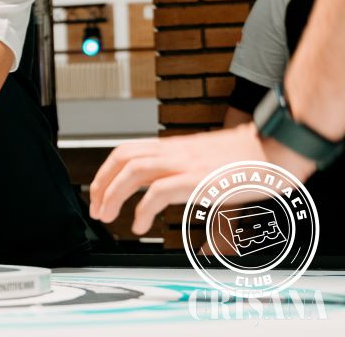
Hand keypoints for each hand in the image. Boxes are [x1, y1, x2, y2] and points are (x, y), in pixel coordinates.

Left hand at [88, 124, 313, 234]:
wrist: (276, 151)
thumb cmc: (248, 159)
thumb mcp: (207, 161)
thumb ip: (187, 173)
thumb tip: (174, 194)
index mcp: (174, 146)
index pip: (127, 151)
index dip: (106, 170)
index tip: (98, 191)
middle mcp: (174, 151)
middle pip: (122, 159)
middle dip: (101, 184)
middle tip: (96, 209)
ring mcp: (185, 163)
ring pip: (133, 171)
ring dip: (113, 195)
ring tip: (107, 216)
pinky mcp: (197, 179)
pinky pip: (158, 192)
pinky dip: (142, 209)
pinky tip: (139, 224)